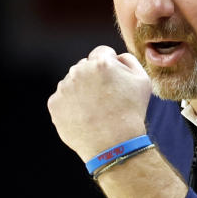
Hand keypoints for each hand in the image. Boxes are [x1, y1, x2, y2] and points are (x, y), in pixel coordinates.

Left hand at [47, 46, 151, 160]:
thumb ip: (128, 60)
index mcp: (100, 62)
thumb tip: (114, 56)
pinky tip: (84, 117)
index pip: (102, 53)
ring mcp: (64, 88)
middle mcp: (79, 71)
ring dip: (81, 92)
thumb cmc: (131, 113)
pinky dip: (71, 107)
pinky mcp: (54, 104)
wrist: (114, 144)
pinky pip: (62, 100)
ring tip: (95, 111)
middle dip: (93, 78)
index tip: (113, 83)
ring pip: (72, 83)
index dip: (110, 67)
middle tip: (105, 100)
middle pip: (85, 67)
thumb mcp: (142, 81)